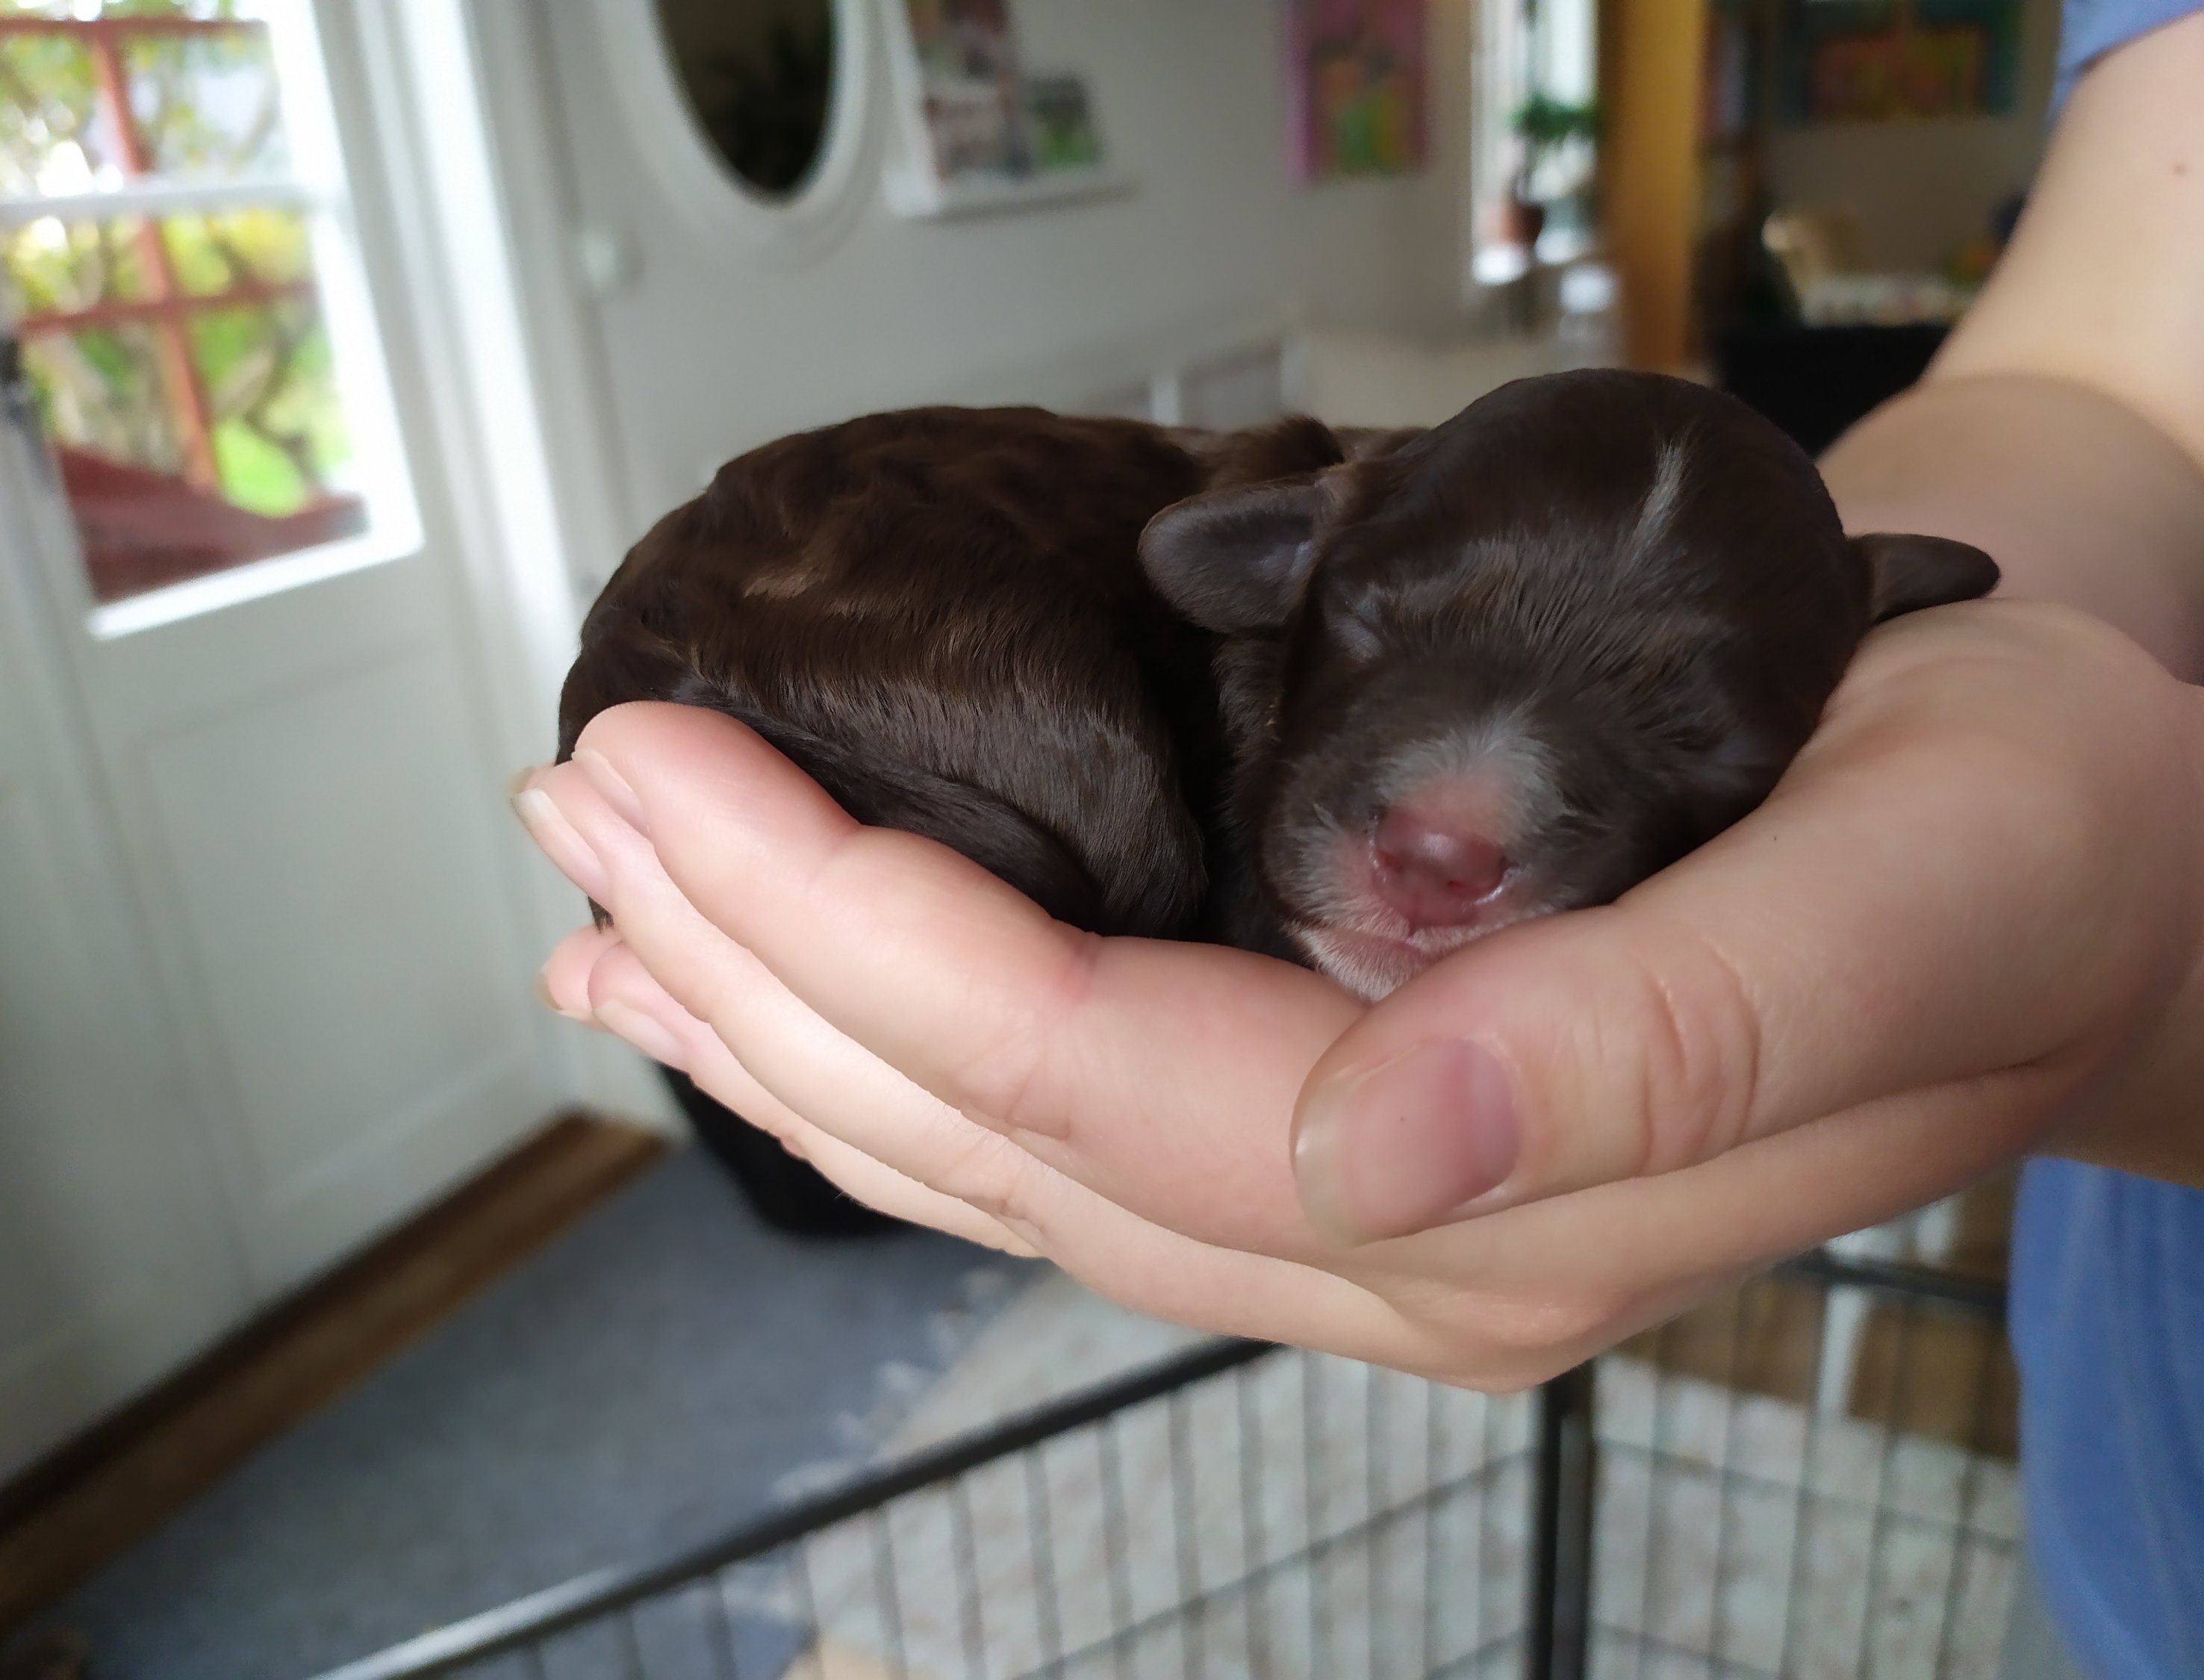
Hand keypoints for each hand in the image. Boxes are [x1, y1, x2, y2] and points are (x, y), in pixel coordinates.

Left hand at [517, 601, 2203, 1385]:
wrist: (2078, 864)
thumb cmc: (2022, 833)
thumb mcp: (1927, 890)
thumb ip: (1672, 1042)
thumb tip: (1384, 1131)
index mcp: (1514, 1192)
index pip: (1101, 1090)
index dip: (862, 944)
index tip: (675, 786)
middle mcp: (1401, 1239)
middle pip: (1000, 1127)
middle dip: (759, 966)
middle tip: (584, 804)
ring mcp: (1361, 1209)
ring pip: (1002, 1144)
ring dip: (783, 1014)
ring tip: (609, 906)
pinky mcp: (1349, 1139)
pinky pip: (1071, 1117)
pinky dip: (896, 1041)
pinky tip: (775, 991)